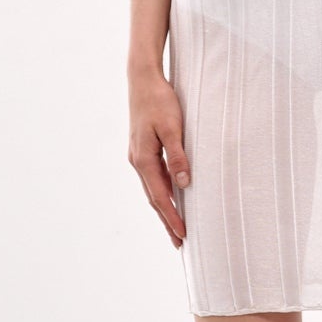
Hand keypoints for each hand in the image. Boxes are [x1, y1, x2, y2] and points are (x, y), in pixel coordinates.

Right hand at [128, 66, 190, 248]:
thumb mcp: (173, 127)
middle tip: (179, 243)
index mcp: (143, 159)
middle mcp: (137, 160)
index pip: (160, 197)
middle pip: (153, 198)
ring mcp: (138, 155)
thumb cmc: (160, 100)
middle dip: (167, 221)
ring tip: (175, 227)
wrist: (142, 78)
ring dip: (163, 209)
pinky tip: (170, 197)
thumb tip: (184, 184)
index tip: (183, 236)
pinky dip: (161, 192)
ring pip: (152, 189)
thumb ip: (178, 156)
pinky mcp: (142, 148)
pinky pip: (153, 178)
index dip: (172, 218)